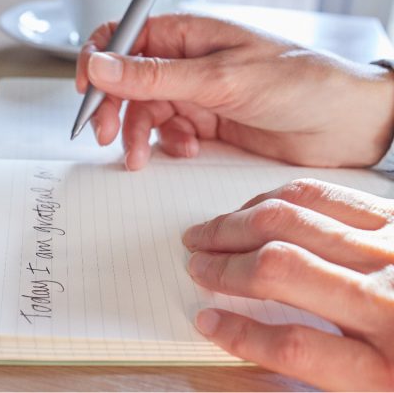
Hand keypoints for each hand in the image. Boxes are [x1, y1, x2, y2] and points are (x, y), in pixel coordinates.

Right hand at [76, 14, 393, 169]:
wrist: (347, 123)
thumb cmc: (300, 81)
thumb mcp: (219, 78)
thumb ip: (154, 75)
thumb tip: (100, 65)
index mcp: (187, 34)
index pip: (123, 38)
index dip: (97, 62)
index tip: (85, 91)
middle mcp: (186, 62)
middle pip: (127, 82)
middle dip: (113, 109)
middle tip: (105, 136)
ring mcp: (196, 93)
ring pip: (144, 112)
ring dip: (138, 135)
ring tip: (142, 157)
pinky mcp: (206, 123)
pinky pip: (168, 133)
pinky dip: (168, 145)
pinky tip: (187, 149)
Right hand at [182, 178, 393, 389]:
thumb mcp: (387, 388)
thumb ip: (328, 365)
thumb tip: (253, 334)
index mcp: (391, 363)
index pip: (295, 347)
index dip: (240, 335)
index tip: (205, 320)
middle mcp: (388, 296)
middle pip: (281, 266)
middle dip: (225, 263)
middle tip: (193, 262)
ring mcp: (393, 245)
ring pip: (294, 218)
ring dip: (239, 223)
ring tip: (208, 231)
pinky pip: (324, 193)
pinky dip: (278, 197)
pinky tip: (256, 206)